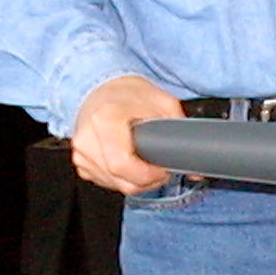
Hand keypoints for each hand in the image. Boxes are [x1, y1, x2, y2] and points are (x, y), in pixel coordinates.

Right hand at [71, 74, 183, 194]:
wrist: (100, 89)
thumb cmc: (129, 94)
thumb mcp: (162, 102)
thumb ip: (179, 130)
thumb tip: (194, 166)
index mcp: (105, 118)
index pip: (123, 165)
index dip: (149, 175)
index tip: (163, 169)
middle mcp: (88, 138)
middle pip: (121, 181)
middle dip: (147, 180)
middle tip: (158, 166)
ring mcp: (81, 153)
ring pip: (115, 185)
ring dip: (135, 180)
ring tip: (143, 158)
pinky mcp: (81, 164)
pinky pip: (107, 182)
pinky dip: (121, 177)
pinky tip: (127, 159)